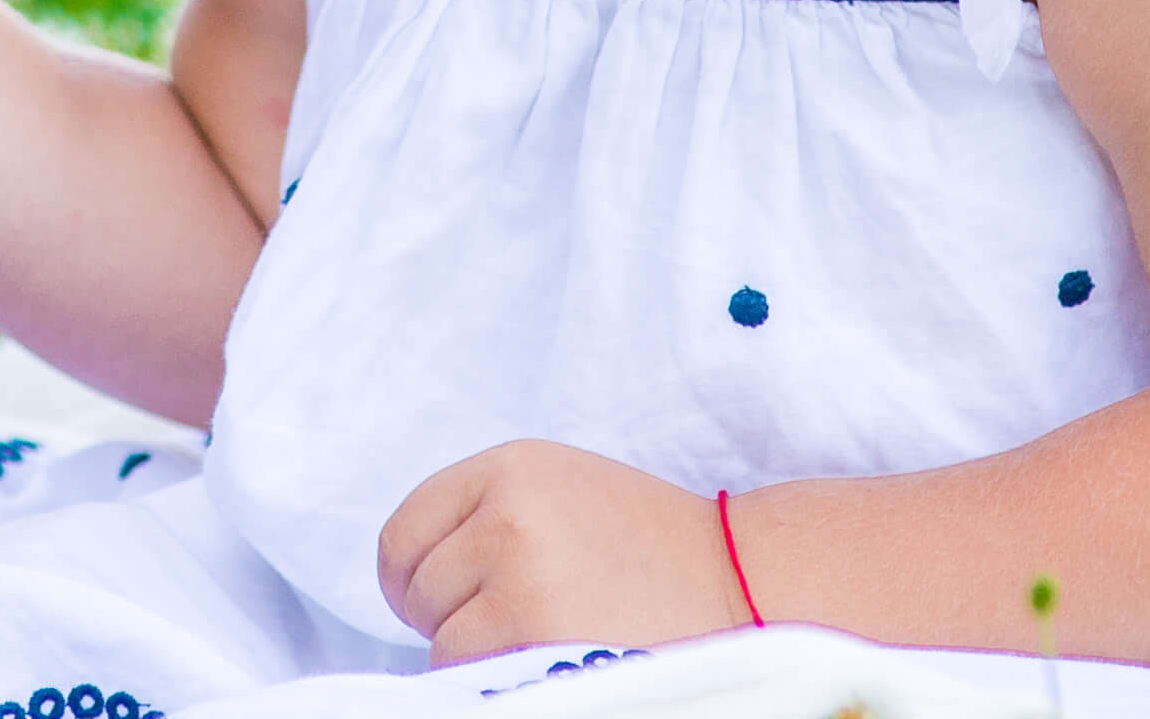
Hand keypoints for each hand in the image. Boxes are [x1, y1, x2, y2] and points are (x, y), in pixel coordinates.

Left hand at [376, 440, 748, 664]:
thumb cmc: (653, 552)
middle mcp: (509, 512)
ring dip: (482, 657)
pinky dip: (501, 683)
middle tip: (525, 621)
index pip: (405, 533)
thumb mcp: (565, 495)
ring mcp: (520, 575)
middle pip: (420, 591)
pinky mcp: (533, 634)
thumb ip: (489, 514)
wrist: (744, 587)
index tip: (442, 600)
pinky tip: (555, 663)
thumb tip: (408, 578)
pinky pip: (470, 676)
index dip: (415, 578)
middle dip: (456, 618)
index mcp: (513, 466)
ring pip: (442, 643)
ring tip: (550, 641)